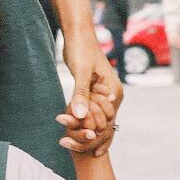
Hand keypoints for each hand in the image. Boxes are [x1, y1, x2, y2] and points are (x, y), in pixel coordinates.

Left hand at [57, 32, 122, 155]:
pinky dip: (79, 119)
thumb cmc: (81, 49)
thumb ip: (81, 94)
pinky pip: (88, 111)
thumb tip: (79, 115)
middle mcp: (112, 95)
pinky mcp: (92, 91)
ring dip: (82, 129)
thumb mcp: (81, 72)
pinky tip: (68, 128)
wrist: (78, 34)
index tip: (79, 146)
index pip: (106, 122)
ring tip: (66, 142)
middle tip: (67, 146)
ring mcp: (103, 94)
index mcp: (114, 92)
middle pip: (102, 124)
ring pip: (95, 119)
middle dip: (87, 136)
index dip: (93, 135)